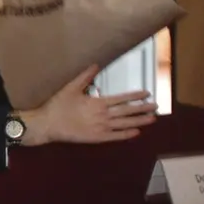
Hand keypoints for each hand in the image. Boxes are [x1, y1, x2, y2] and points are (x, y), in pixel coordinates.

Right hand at [21, 65, 156, 145]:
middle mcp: (103, 115)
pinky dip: (127, 135)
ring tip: (152, 119)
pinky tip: (136, 133)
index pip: (122, 98)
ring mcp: (101, 128)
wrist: (48, 124)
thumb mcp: (70, 88)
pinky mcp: (97, 138)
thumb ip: (84, 76)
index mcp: (98, 103)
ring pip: (125, 124)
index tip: (147, 93)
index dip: (135, 96)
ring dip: (140, 121)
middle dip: (143, 108)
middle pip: (127, 112)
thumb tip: (96, 64)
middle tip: (156, 106)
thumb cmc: (58, 105)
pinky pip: (115, 137)